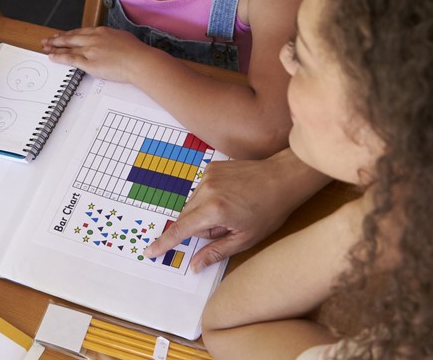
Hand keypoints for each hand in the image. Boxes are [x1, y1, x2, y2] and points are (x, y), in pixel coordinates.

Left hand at [41, 25, 151, 83]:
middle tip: (46, 40)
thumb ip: (111, 38)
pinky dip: (59, 58)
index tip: (61, 35)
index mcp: (100, 31)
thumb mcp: (122, 37)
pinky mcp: (89, 63)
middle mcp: (92, 39)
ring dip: (54, 48)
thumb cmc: (136, 51)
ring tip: (45, 48)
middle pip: (69, 38)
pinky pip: (70, 59)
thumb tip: (109, 41)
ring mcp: (89, 50)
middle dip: (56, 39)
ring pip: (67, 48)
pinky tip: (52, 57)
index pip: (80, 32)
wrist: (138, 60)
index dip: (68, 34)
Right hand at [143, 154, 320, 271]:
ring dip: (204, 213)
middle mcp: (207, 190)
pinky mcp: (211, 167)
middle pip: (187, 217)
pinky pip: (200, 190)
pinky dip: (209, 198)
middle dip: (201, 228)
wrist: (282, 178)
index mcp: (215, 210)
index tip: (150, 250)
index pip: (182, 229)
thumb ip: (216, 252)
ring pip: (193, 204)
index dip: (165, 242)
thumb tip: (194, 265)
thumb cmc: (269, 211)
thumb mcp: (245, 239)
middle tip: (226, 227)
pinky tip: (230, 197)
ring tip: (232, 210)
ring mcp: (208, 175)